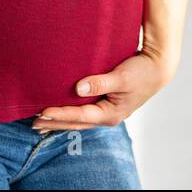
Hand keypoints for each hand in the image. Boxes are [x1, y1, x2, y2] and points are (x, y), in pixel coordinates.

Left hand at [30, 50, 177, 130]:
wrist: (158, 68)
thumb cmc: (142, 71)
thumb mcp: (122, 76)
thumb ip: (100, 82)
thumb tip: (78, 88)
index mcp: (111, 113)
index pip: (80, 116)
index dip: (60, 114)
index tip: (43, 112)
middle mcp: (108, 116)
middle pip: (77, 123)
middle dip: (55, 123)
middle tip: (33, 122)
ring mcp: (108, 112)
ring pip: (80, 120)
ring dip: (61, 121)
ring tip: (41, 122)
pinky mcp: (108, 104)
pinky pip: (85, 113)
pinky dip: (71, 113)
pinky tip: (62, 111)